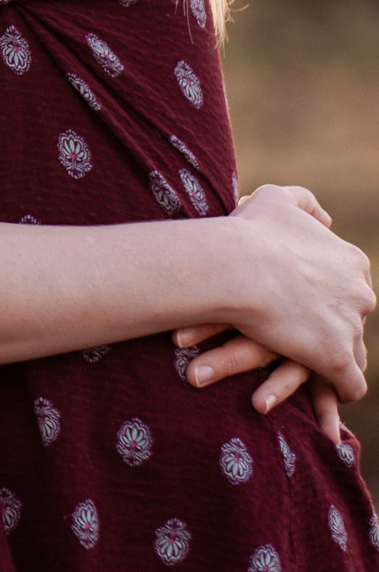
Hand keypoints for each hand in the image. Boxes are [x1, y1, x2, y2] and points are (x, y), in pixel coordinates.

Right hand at [197, 184, 371, 421]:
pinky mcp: (335, 358)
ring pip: (353, 353)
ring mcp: (350, 328)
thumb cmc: (250, 231)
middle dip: (331, 330)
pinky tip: (331, 398)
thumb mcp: (277, 198)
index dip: (323, 295)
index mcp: (350, 260)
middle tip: (304, 338)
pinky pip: (350, 384)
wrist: (236, 265)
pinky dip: (340, 393)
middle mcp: (360, 294)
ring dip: (336, 364)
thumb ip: (303, 203)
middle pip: (352, 319)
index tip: (300, 302)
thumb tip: (323, 218)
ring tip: (321, 375)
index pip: (346, 285)